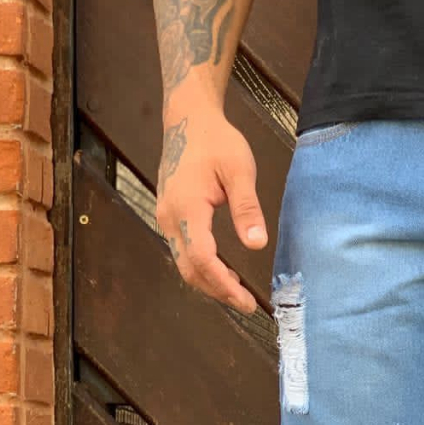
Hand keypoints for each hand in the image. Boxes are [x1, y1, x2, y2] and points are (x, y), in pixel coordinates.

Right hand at [155, 104, 267, 313]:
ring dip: (210, 283)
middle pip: (190, 269)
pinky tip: (224, 273)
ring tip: (239, 293)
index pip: (202, 258)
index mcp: (187, 207)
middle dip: (218, 291)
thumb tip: (257, 244)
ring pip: (184, 264)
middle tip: (247, 304)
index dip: (224, 285)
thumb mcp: (239, 170)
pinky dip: (203, 269)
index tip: (246, 301)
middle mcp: (170, 217)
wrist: (187, 120)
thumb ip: (247, 208)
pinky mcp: (170, 218)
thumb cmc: (216, 141)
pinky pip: (183, 252)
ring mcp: (166, 218)